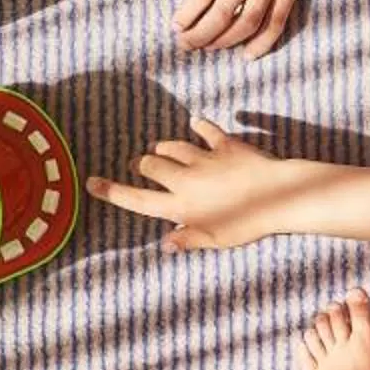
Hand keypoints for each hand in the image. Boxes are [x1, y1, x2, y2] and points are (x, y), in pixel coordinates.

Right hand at [84, 116, 295, 251]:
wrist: (278, 196)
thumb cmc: (248, 224)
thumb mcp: (216, 240)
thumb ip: (189, 239)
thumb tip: (165, 244)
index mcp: (180, 206)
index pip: (137, 199)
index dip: (111, 191)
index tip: (91, 182)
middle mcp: (185, 179)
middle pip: (150, 164)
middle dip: (142, 163)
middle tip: (142, 164)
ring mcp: (204, 159)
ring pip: (172, 145)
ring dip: (164, 147)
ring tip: (161, 149)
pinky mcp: (225, 145)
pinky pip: (206, 131)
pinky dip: (199, 127)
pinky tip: (196, 125)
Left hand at [171, 0, 337, 58]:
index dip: (186, 16)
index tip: (177, 26)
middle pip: (219, 17)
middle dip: (199, 36)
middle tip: (187, 45)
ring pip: (245, 25)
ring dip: (225, 42)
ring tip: (211, 49)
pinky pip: (275, 24)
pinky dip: (262, 43)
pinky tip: (248, 55)